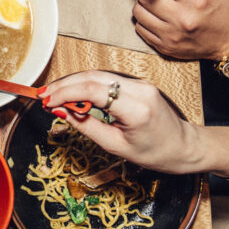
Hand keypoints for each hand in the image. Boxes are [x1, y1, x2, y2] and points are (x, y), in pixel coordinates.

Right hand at [38, 71, 203, 174]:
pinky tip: (71, 93)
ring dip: (72, 83)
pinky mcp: (137, 83)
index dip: (65, 93)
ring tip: (52, 95)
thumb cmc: (156, 153)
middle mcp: (139, 89)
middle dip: (63, 85)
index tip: (47, 102)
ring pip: (97, 75)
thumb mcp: (116, 146)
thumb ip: (87, 127)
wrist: (186, 146)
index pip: (93, 90)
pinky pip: (105, 79)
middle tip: (43, 97)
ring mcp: (139, 83)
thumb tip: (62, 113)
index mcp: (136, 108)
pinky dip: (84, 84)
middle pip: (92, 77)